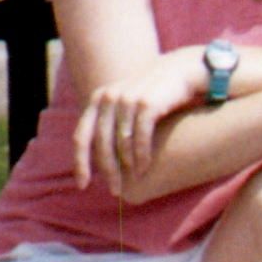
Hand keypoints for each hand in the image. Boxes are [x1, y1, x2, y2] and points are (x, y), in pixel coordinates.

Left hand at [73, 50, 206, 190]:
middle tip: (115, 190)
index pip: (81, 136)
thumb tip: (99, 161)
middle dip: (108, 170)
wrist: (181, 71)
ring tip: (133, 179)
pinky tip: (144, 167)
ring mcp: (127, 98)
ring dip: (127, 164)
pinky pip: (140, 136)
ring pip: (121, 142)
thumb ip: (110, 125)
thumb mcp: (125, 105)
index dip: (80, 162)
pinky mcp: (146, 102)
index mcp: (98, 99)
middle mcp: (109, 97)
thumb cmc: (152, 95)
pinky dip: (141, 154)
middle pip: (101, 143)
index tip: (83, 185)